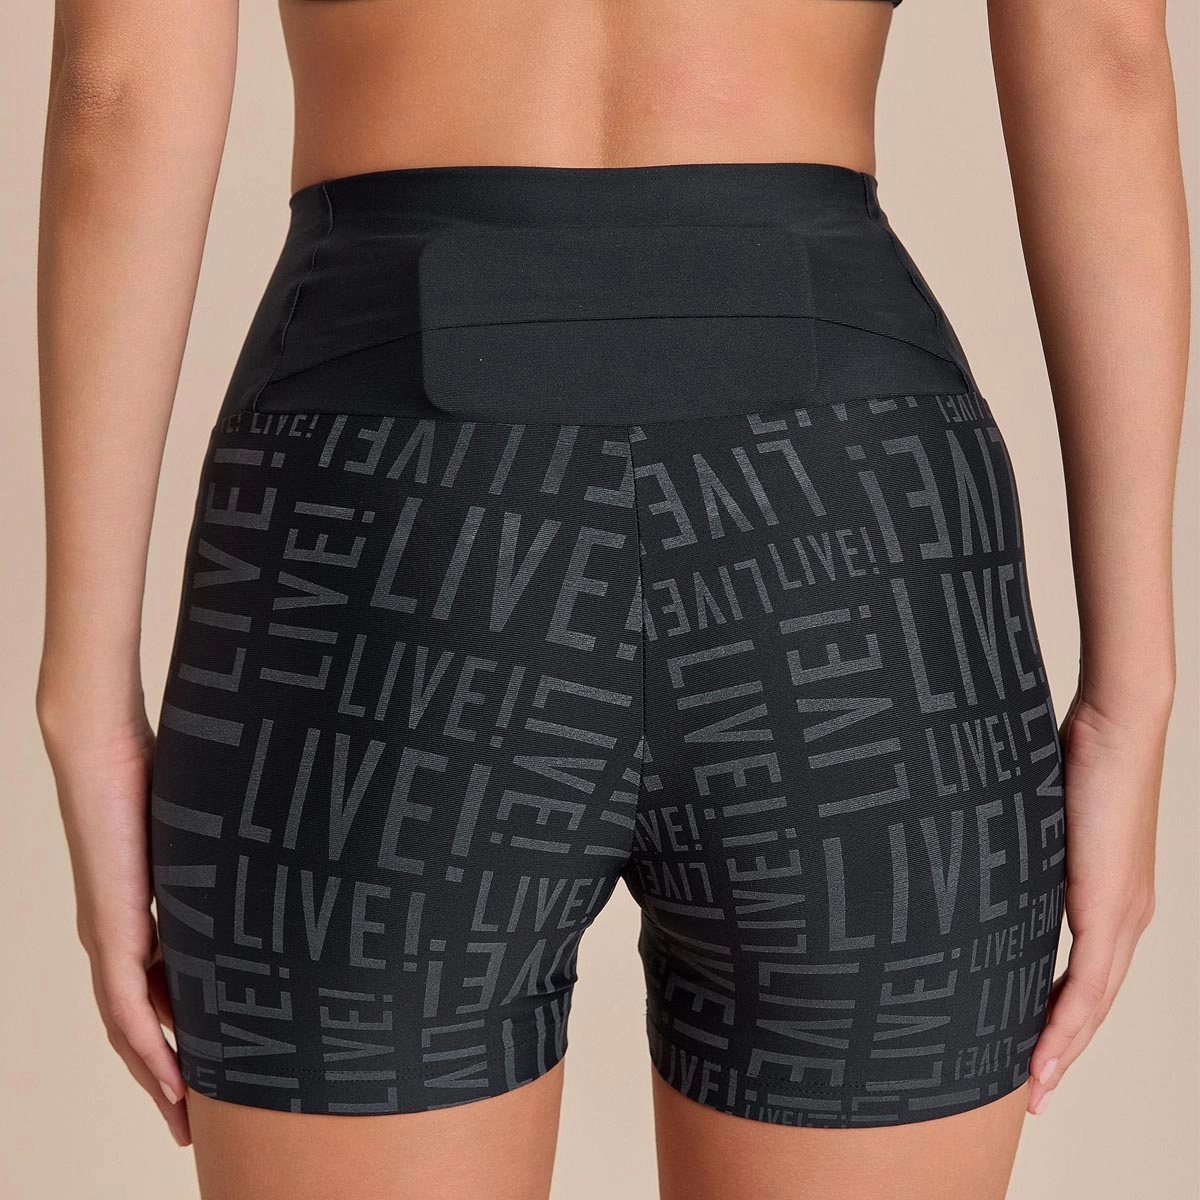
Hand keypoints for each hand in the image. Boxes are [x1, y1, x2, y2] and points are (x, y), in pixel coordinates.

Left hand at [39, 698, 190, 1146]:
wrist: (104, 747)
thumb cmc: (157, 770)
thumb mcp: (205, 833)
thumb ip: (229, 859)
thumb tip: (284, 860)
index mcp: (139, 912)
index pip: (160, 987)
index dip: (182, 1028)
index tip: (213, 1057)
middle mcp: (117, 934)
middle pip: (139, 1021)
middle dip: (167, 1071)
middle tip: (197, 1112)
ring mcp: (109, 935)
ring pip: (128, 1026)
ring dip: (155, 1075)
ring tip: (184, 1114)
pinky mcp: (110, 930)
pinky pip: (125, 1006)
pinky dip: (145, 1048)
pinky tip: (168, 1079)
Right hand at [1027, 684, 1168, 1115]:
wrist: (1116, 725)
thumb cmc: (1073, 755)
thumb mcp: (1034, 816)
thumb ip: (1016, 847)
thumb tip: (969, 858)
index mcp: (1107, 895)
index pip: (1084, 972)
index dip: (1059, 1015)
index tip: (1029, 1048)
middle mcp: (1125, 915)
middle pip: (1093, 1002)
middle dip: (1060, 1050)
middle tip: (1029, 1088)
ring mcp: (1123, 914)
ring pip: (1094, 1003)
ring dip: (1062, 1049)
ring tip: (1033, 1087)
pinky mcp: (1113, 906)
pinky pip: (1089, 980)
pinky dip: (1067, 1022)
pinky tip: (1045, 1052)